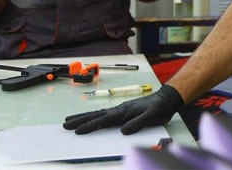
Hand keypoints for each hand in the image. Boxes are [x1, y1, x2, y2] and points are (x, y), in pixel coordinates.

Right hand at [63, 84, 184, 134]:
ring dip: (84, 118)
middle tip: (65, 124)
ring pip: (98, 115)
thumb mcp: (151, 117)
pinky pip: (105, 116)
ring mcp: (121, 111)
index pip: (103, 120)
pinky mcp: (124, 113)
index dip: (90, 126)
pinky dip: (95, 118)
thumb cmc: (159, 108)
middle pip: (96, 116)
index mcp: (124, 111)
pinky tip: (90, 120)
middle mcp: (120, 110)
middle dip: (80, 120)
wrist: (166, 101)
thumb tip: (123, 131)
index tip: (78, 131)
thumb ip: (137, 124)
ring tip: (70, 120)